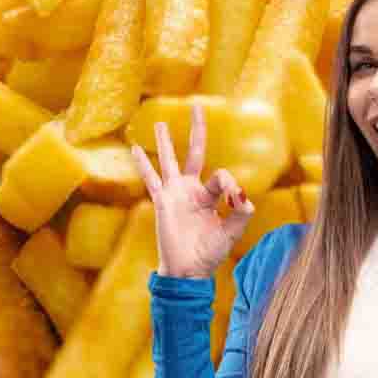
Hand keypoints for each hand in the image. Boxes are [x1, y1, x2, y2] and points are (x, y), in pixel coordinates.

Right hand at [131, 102, 254, 278]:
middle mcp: (192, 190)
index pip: (221, 176)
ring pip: (169, 160)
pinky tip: (135, 148)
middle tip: (196, 107)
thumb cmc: (210, 254)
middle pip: (194, 152)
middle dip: (196, 130)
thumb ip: (240, 213)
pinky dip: (142, 164)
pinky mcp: (161, 201)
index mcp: (211, 195)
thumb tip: (242, 193)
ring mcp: (175, 194)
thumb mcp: (231, 233)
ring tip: (161, 123)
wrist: (187, 270)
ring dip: (165, 141)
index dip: (229, 184)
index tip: (233, 199)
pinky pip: (150, 178)